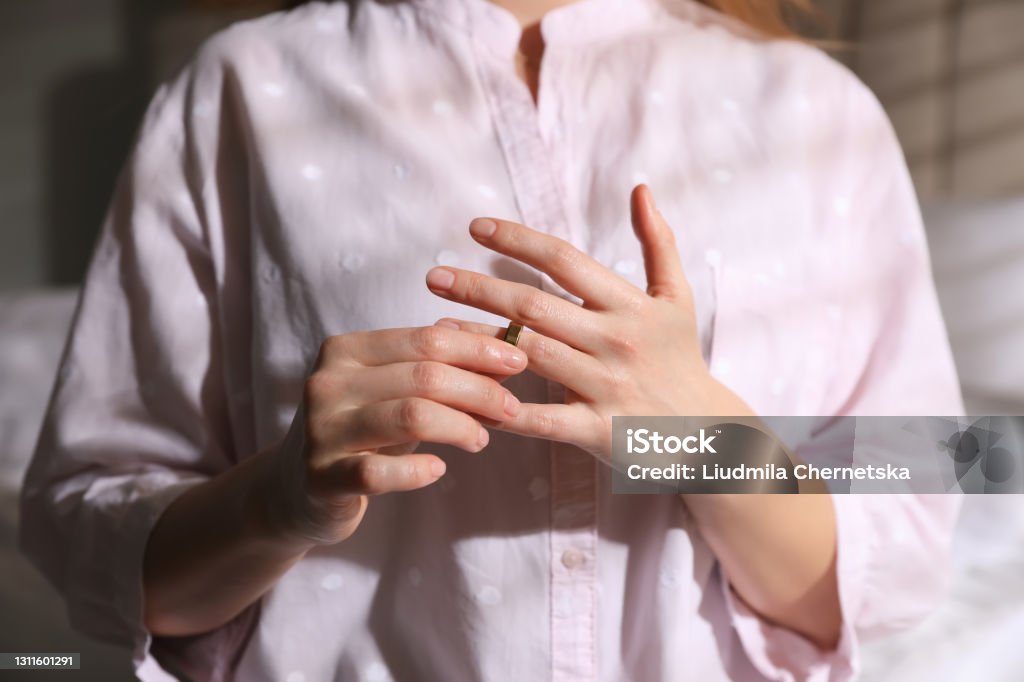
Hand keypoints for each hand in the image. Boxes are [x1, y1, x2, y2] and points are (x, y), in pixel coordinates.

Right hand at [266, 326, 527, 545]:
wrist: (292, 489)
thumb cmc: (360, 432)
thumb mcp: (391, 391)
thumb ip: (437, 369)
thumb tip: (506, 352)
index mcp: (346, 350)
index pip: (425, 339)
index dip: (478, 349)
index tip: (518, 360)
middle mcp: (328, 383)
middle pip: (424, 375)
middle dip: (479, 389)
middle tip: (510, 407)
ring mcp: (321, 431)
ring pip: (410, 416)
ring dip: (460, 426)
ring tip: (482, 439)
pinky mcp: (321, 479)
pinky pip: (379, 472)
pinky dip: (418, 470)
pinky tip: (439, 469)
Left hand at [424, 184, 753, 461]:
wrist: (707, 435)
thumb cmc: (681, 359)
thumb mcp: (677, 299)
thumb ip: (658, 243)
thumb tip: (639, 188)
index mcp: (628, 305)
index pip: (564, 260)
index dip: (517, 240)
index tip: (474, 228)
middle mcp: (615, 341)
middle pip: (535, 306)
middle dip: (480, 288)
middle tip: (434, 276)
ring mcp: (605, 386)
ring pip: (531, 356)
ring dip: (479, 340)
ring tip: (437, 327)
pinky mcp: (598, 430)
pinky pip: (543, 419)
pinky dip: (505, 408)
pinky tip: (467, 394)